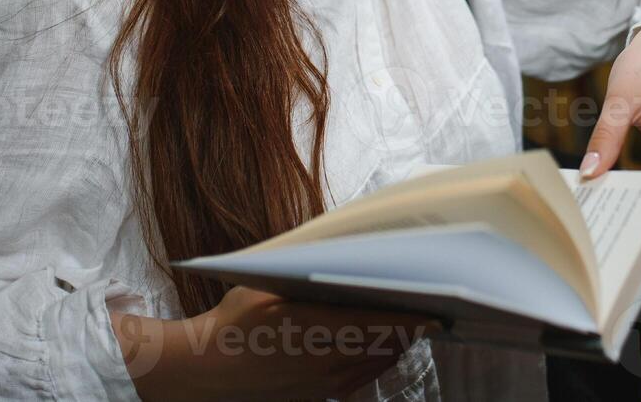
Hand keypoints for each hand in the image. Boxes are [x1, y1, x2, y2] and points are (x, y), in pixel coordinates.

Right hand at [113, 286, 435, 400]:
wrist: (206, 373)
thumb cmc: (233, 320)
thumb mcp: (264, 286)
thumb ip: (302, 273)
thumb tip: (341, 254)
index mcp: (306, 325)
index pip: (373, 321)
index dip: (409, 315)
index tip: (435, 306)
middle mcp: (318, 359)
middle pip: (382, 343)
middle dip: (409, 326)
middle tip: (430, 302)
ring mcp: (320, 384)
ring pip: (376, 363)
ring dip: (397, 344)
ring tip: (413, 320)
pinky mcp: (318, 398)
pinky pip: (362, 379)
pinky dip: (379, 360)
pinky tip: (386, 344)